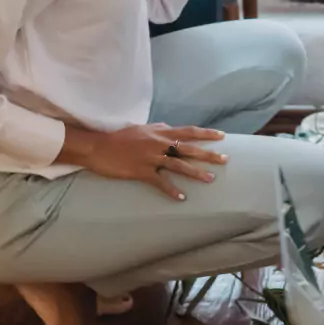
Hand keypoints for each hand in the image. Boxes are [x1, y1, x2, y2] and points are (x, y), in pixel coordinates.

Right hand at [60, 123, 226, 200]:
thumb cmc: (119, 137)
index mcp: (160, 132)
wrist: (98, 147)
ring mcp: (151, 158)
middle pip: (189, 149)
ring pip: (179, 165)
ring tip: (210, 179)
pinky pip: (160, 182)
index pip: (189, 131)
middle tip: (225, 160)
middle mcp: (159, 143)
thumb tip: (169, 126)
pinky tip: (182, 197)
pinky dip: (171, 190)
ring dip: (196, 173)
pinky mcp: (142, 171)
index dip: (206, 133)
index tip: (222, 136)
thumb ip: (157, 128)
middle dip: (209, 154)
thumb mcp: (140, 128)